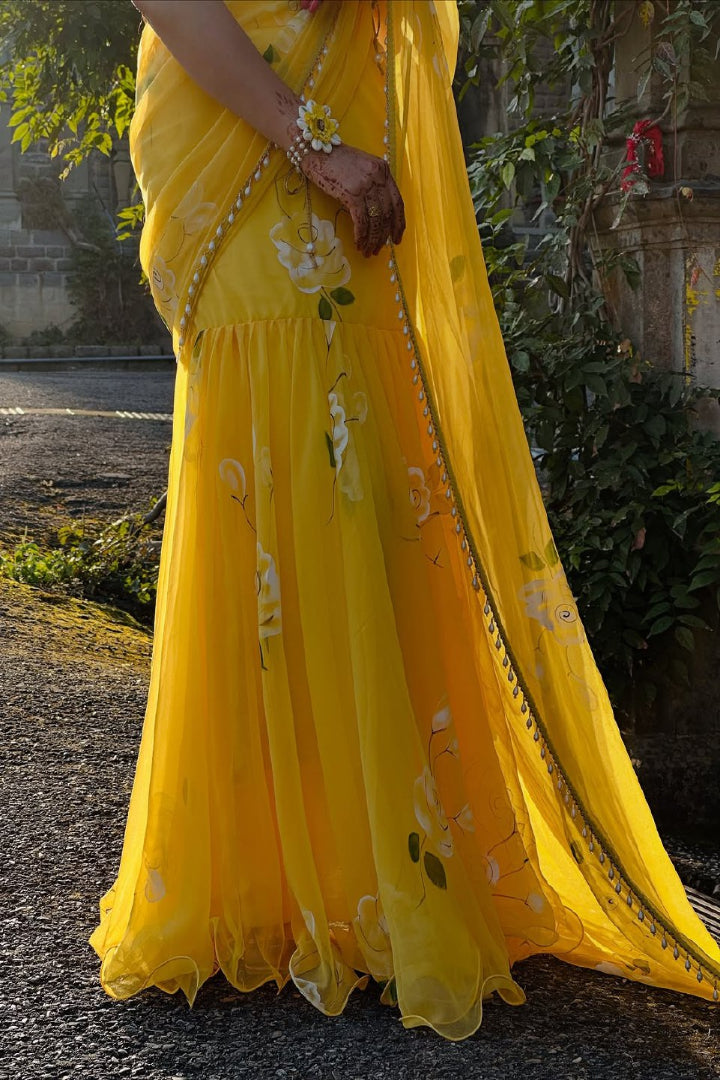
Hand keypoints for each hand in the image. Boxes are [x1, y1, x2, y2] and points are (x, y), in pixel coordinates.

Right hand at [301, 143, 405, 257]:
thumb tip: (376, 213)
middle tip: (379, 250)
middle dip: (384, 236)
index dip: (399, 224)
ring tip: (368, 251)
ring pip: (376, 220)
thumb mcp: (361, 169)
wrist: (315, 149)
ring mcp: (366, 184)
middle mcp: (378, 176)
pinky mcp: (352, 193)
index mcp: (383, 170)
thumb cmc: (334, 161)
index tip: (397, 239)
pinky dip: (361, 235)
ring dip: (372, 240)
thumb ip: (372, 185)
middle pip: (388, 214)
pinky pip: (361, 220)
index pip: (398, 202)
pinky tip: (358, 244)